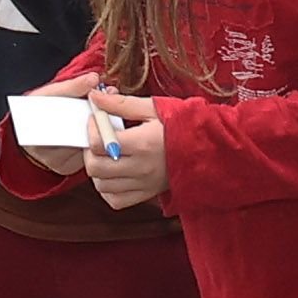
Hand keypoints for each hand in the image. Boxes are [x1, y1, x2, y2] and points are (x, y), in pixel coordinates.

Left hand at [82, 78, 172, 207]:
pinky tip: (113, 174)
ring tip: (104, 155)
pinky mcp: (147, 194)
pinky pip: (116, 200)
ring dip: (97, 171)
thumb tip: (95, 98)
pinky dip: (108, 189)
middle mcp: (141, 168)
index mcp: (142, 143)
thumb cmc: (181, 125)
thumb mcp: (153, 108)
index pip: (100, 143)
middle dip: (89, 151)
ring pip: (102, 186)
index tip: (96, 120)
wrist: (208, 148)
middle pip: (96, 168)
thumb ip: (121, 104)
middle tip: (96, 139)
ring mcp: (144, 184)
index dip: (91, 130)